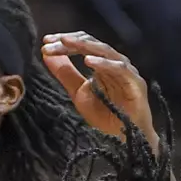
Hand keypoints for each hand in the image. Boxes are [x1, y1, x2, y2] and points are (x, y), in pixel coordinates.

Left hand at [41, 32, 158, 149]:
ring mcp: (126, 71)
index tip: (45, 42)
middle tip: (50, 42)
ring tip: (66, 42)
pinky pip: (119, 68)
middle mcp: (114, 63)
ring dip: (84, 46)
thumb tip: (46, 55)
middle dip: (69, 42)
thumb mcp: (78, 93)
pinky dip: (104, 63)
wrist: (124, 138)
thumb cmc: (105, 115)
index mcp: (102, 63)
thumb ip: (65, 74)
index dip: (64, 42)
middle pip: (91, 43)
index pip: (83, 44)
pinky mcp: (135, 82)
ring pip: (105, 51)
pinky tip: (88, 60)